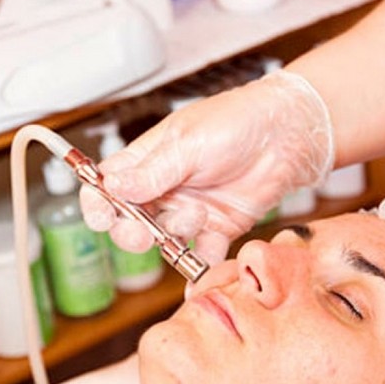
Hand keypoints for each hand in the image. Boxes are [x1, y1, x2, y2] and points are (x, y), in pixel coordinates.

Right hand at [80, 70, 333, 264]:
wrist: (286, 136)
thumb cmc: (237, 122)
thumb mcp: (190, 143)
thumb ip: (153, 172)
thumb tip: (112, 188)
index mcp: (147, 162)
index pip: (107, 187)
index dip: (98, 205)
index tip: (102, 218)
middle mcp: (164, 190)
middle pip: (128, 222)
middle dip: (132, 232)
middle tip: (144, 232)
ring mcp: (188, 211)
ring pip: (164, 238)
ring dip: (176, 233)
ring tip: (199, 214)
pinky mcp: (217, 228)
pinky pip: (202, 252)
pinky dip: (202, 261)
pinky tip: (206, 259)